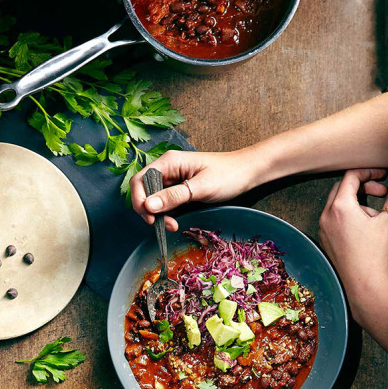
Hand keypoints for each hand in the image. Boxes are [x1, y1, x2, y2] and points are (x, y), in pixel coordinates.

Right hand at [130, 148, 261, 229]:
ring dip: (158, 215)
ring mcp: (172, 180)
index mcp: (169, 162)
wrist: (248, 173)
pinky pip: (164, 204)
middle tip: (163, 225)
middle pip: (143, 191)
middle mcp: (167, 169)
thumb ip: (174, 196)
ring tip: (172, 226)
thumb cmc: (228, 175)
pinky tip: (175, 222)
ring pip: (153, 200)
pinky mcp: (179, 190)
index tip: (150, 218)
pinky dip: (166, 215)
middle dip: (148, 211)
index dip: (139, 200)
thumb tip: (148, 205)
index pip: (140, 181)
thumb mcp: (201, 187)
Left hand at [318, 169, 387, 319]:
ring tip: (375, 215)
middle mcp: (326, 215)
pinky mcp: (324, 238)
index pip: (351, 176)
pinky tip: (364, 227)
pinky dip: (348, 214)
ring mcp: (322, 228)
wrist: (363, 284)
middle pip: (342, 187)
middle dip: (363, 185)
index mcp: (340, 207)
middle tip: (381, 192)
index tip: (383, 175)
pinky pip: (334, 218)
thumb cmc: (374, 254)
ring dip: (357, 201)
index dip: (369, 171)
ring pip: (338, 203)